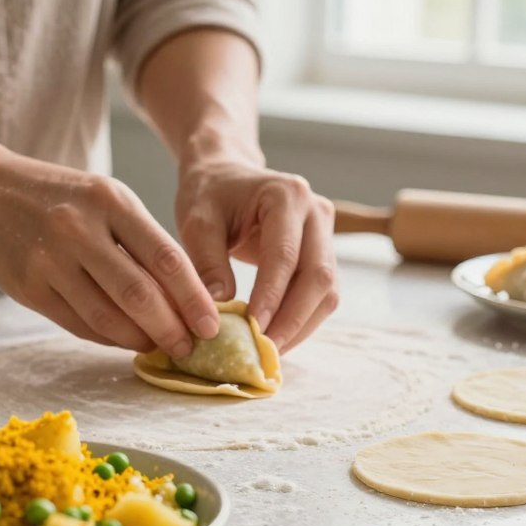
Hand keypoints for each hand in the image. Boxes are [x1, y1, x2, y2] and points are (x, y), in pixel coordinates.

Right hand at [0, 149, 220, 355]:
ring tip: (160, 347)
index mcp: (110, 200)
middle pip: (139, 294)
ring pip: (107, 318)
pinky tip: (125, 341)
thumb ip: (139, 241)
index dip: (194, 299)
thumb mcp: (103, 197)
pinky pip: (78, 324)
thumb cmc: (57, 196)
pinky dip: (108, 338)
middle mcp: (79, 230)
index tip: (213, 324)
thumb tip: (182, 298)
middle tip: (190, 347)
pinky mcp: (29, 287)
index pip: (165, 258)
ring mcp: (50, 261)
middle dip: (171, 328)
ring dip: (140, 340)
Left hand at [175, 157, 337, 352]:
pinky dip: (302, 320)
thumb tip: (220, 312)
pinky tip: (277, 337)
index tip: (252, 328)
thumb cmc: (209, 195)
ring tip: (269, 351)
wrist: (224, 175)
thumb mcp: (198, 222)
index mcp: (287, 195)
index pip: (285, 255)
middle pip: (318, 276)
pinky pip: (321, 295)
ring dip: (301, 326)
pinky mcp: (323, 253)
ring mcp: (326, 233)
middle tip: (263, 350)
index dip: (272, 297)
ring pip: (327, 291)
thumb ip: (207, 263)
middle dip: (292, 319)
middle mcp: (317, 212)